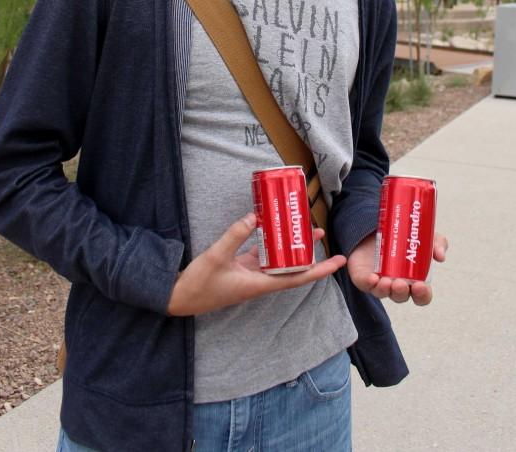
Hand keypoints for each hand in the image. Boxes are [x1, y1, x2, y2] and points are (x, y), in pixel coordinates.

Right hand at [167, 212, 346, 316]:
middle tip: (319, 233)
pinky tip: (268, 227)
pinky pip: (260, 256)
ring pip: (277, 260)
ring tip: (300, 228)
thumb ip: (235, 235)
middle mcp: (259, 282)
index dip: (319, 270)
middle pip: (291, 267)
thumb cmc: (198, 284)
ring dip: (289, 247)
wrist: (177, 299)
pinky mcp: (239, 270)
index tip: (338, 262)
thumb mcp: (216, 256)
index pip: (297, 278)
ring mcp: (250, 276)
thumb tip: (255, 216)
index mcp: (258, 284)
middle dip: (307, 252)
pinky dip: (267, 243)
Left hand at [347, 231, 448, 305]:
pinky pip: (365, 285)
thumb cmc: (404, 237)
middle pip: (401, 296)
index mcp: (414, 280)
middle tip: (401, 283)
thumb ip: (437, 244)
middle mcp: (397, 284)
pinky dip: (368, 283)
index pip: (421, 296)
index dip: (422, 295)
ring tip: (386, 281)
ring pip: (383, 292)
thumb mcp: (425, 237)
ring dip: (385, 290)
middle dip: (401, 293)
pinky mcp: (364, 276)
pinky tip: (371, 278)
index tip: (421, 286)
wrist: (378, 225)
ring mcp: (380, 282)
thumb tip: (440, 256)